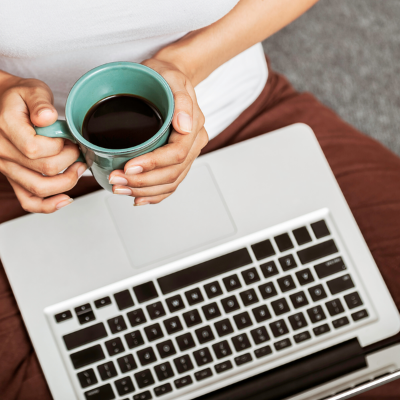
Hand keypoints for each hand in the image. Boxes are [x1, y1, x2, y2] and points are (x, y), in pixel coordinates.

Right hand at [0, 73, 86, 212]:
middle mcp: (2, 152)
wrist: (2, 105)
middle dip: (70, 161)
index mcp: (5, 128)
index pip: (35, 149)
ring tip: (79, 169)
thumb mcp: (31, 90)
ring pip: (38, 188)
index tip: (68, 138)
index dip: (59, 146)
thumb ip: (40, 102)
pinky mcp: (13, 178)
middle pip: (43, 170)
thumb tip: (47, 118)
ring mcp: (6, 168)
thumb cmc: (18, 98)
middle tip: (78, 150)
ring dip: (67, 181)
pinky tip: (65, 199)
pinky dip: (48, 205)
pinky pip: (28, 201)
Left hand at [108, 58, 208, 204]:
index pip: (177, 154)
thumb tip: (184, 127)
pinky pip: (170, 183)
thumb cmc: (166, 76)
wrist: (170, 77)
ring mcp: (187, 154)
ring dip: (145, 191)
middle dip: (143, 182)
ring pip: (170, 182)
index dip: (153, 164)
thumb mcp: (171, 77)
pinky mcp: (177, 159)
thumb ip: (181, 100)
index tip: (129, 166)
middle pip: (173, 173)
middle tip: (117, 180)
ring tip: (121, 189)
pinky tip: (139, 197)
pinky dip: (155, 194)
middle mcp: (193, 143)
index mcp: (194, 127)